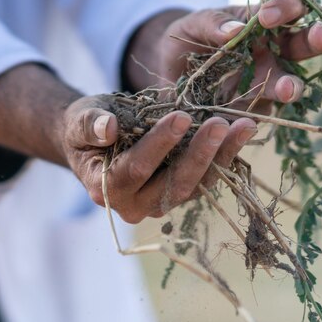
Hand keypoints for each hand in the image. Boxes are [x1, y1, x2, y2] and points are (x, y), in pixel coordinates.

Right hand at [62, 95, 255, 223]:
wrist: (95, 141)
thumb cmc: (85, 130)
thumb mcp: (78, 121)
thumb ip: (89, 125)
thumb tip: (108, 127)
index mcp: (105, 188)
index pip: (136, 169)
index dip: (159, 144)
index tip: (180, 116)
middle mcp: (135, 205)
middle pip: (173, 185)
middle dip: (199, 154)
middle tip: (220, 124)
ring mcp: (160, 202)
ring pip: (196, 185)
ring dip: (222, 157)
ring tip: (243, 126)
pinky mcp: (179, 193)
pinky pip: (206, 180)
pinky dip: (225, 157)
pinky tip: (241, 132)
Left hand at [126, 0, 321, 113]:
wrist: (167, 70)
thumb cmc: (188, 38)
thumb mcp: (194, 24)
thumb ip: (212, 23)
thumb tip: (233, 29)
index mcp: (263, 24)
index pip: (289, 9)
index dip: (287, 8)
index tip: (267, 16)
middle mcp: (272, 52)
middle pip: (302, 45)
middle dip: (315, 40)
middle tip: (319, 38)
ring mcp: (264, 82)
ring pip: (288, 83)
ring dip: (291, 85)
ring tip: (287, 89)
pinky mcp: (250, 109)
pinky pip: (260, 113)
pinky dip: (257, 114)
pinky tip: (250, 117)